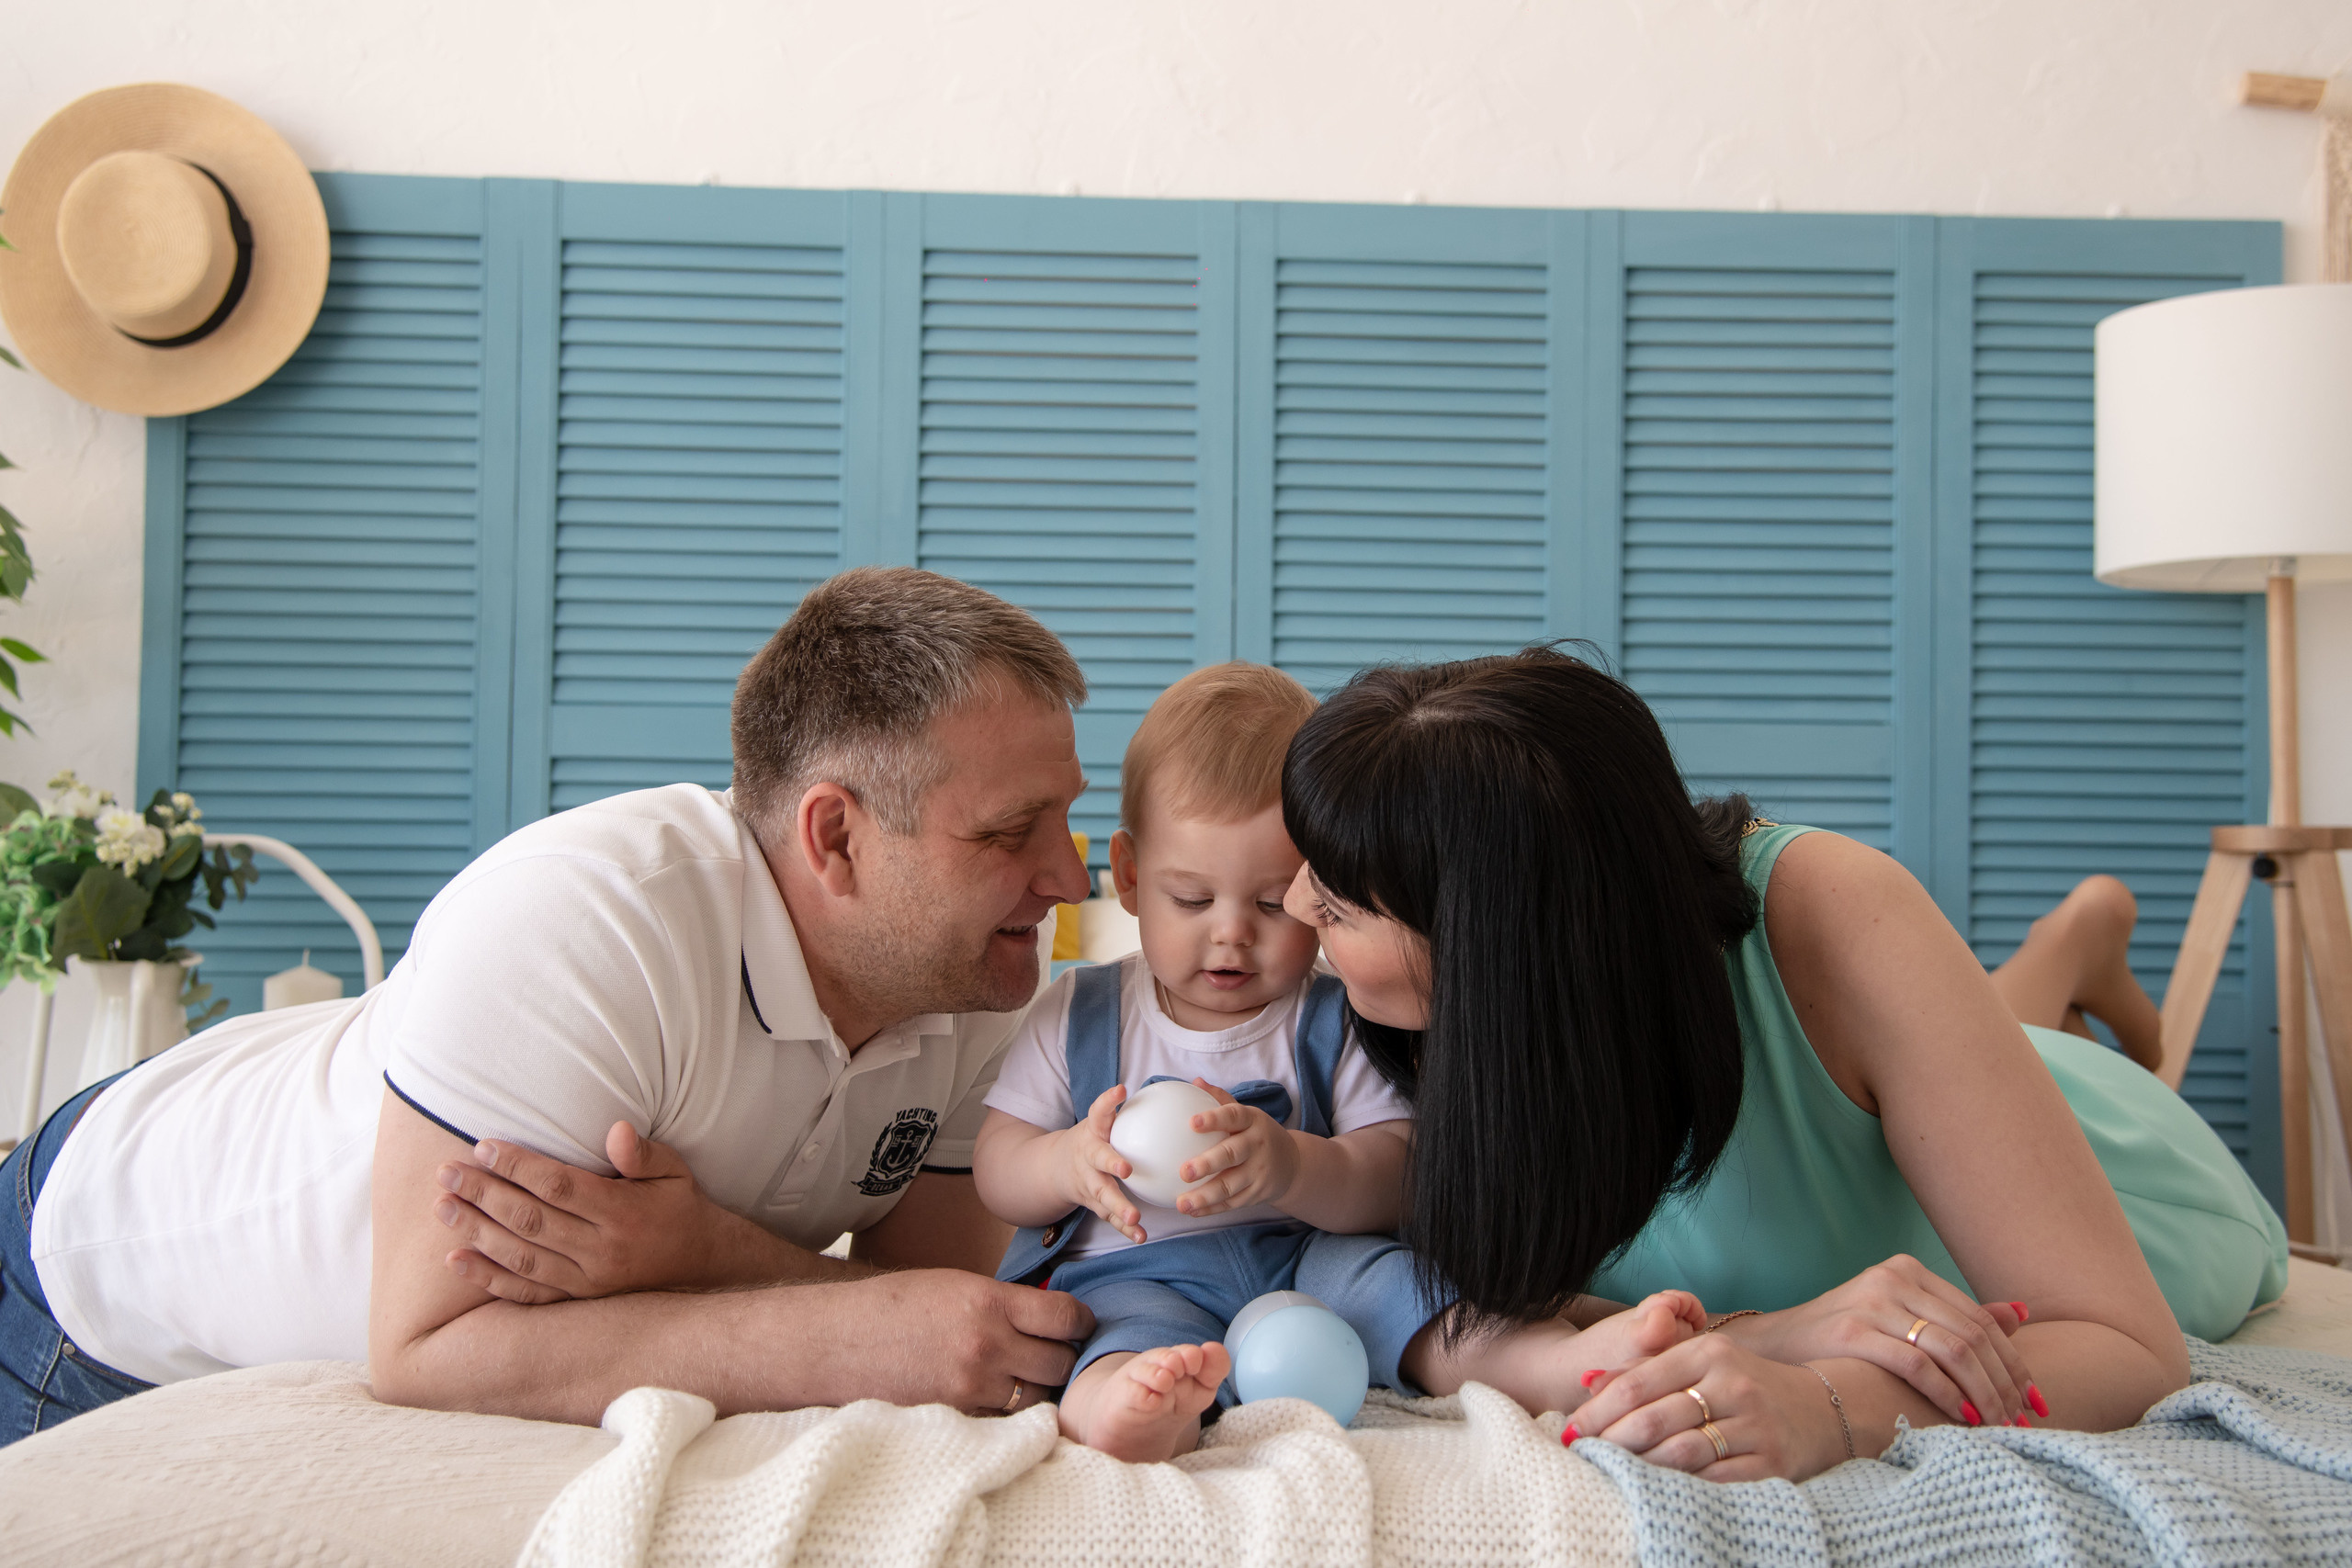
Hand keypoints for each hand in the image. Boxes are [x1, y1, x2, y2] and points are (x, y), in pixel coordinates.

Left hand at [434, 1121, 793, 1302]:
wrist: (702, 1266)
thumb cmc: (679, 1206)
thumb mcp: (674, 1170)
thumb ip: (642, 1152)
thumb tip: (616, 1131)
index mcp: (623, 1212)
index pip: (559, 1186)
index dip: (518, 1166)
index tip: (483, 1146)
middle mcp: (602, 1250)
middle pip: (531, 1220)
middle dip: (484, 1194)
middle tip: (446, 1172)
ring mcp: (587, 1282)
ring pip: (521, 1256)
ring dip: (476, 1231)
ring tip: (443, 1207)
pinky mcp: (577, 1301)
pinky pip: (526, 1293)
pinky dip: (488, 1278)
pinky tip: (456, 1260)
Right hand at [845, 1269, 1094, 1415]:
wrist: (835, 1342)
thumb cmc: (891, 1307)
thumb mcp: (954, 1287)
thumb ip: (1001, 1304)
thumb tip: (1045, 1317)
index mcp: (989, 1301)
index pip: (1066, 1317)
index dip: (1080, 1323)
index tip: (1078, 1326)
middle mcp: (987, 1344)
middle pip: (1060, 1364)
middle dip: (1063, 1360)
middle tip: (1053, 1355)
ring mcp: (971, 1386)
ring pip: (1036, 1399)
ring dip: (1037, 1391)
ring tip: (1022, 1379)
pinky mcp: (956, 1417)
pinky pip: (1003, 1420)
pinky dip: (1006, 1413)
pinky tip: (993, 1398)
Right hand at [1059, 1085, 1145, 1242]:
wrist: (1056, 1168)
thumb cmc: (1095, 1138)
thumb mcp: (1102, 1120)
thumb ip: (1127, 1109)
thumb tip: (1171, 1090)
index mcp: (1093, 1131)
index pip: (1098, 1112)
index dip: (1107, 1102)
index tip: (1120, 1091)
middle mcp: (1088, 1156)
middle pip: (1098, 1160)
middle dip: (1111, 1163)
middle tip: (1127, 1168)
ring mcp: (1089, 1182)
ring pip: (1103, 1194)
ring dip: (1119, 1206)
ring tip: (1136, 1216)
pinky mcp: (1093, 1202)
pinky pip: (1110, 1216)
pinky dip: (1125, 1228)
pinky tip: (1141, 1236)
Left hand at [1174, 1080, 1299, 1216]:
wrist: (1292, 1163)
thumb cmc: (1256, 1134)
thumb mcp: (1246, 1114)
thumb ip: (1220, 1099)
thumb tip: (1195, 1082)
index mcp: (1252, 1121)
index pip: (1233, 1116)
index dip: (1214, 1119)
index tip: (1192, 1122)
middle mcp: (1258, 1146)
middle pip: (1232, 1154)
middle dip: (1208, 1164)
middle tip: (1184, 1171)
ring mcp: (1259, 1172)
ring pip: (1231, 1186)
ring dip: (1205, 1196)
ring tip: (1182, 1202)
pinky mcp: (1257, 1194)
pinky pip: (1232, 1203)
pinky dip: (1211, 1208)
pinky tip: (1191, 1210)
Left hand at [1568, 1333, 1851, 1480]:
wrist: (1825, 1408)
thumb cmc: (1747, 1385)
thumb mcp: (1702, 1363)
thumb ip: (1646, 1370)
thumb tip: (1587, 1380)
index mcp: (1709, 1353)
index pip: (1639, 1382)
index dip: (1598, 1410)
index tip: (1570, 1430)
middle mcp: (1734, 1384)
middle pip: (1656, 1419)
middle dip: (1611, 1441)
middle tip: (1583, 1456)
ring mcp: (1756, 1425)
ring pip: (1682, 1452)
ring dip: (1640, 1467)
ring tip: (1612, 1474)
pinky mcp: (1773, 1464)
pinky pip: (1716, 1481)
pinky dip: (1682, 1487)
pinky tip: (1658, 1490)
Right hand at [1715, 1254, 2034, 1427]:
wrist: (1774, 1345)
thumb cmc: (1841, 1338)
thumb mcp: (1900, 1318)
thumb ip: (1955, 1317)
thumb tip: (2022, 1313)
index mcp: (1908, 1270)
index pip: (1979, 1319)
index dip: (2013, 1361)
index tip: (2034, 1399)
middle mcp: (1893, 1278)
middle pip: (1971, 1335)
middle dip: (2004, 1383)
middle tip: (2023, 1420)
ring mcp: (1872, 1301)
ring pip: (1952, 1350)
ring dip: (1983, 1393)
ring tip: (1998, 1425)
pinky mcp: (1852, 1330)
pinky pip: (1917, 1364)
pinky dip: (1947, 1393)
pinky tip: (1962, 1417)